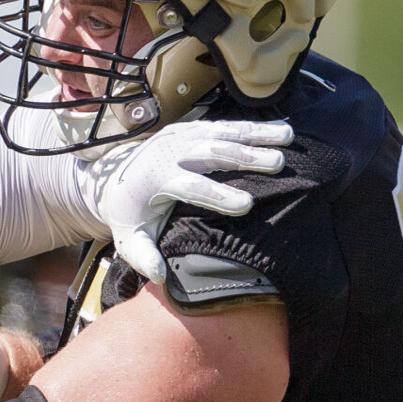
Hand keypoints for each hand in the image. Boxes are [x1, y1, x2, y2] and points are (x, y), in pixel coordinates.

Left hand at [80, 120, 291, 282]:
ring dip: (257, 135)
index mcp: (156, 179)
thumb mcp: (128, 239)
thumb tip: (161, 275)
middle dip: (245, 157)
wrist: (113, 178)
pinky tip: (282, 129)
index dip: (217, 195)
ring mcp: (182, 136)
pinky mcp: (192, 128)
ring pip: (223, 133)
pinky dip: (253, 127)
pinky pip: (225, 125)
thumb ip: (142, 256)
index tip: (245, 204)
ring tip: (289, 138)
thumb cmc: (129, 215)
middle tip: (278, 164)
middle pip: (211, 153)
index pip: (190, 186)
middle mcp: (170, 152)